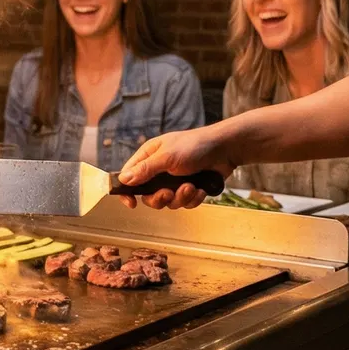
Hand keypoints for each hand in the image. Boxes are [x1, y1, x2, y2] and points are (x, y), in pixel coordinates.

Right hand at [115, 126, 231, 209]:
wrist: (225, 149)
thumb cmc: (195, 146)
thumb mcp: (167, 157)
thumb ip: (145, 169)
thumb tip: (123, 179)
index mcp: (149, 157)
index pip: (129, 176)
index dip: (127, 191)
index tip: (131, 203)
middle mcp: (160, 169)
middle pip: (148, 195)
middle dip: (159, 198)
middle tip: (168, 193)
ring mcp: (175, 180)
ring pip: (168, 202)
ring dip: (180, 197)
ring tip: (191, 187)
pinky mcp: (190, 188)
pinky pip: (185, 203)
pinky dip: (193, 198)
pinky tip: (201, 189)